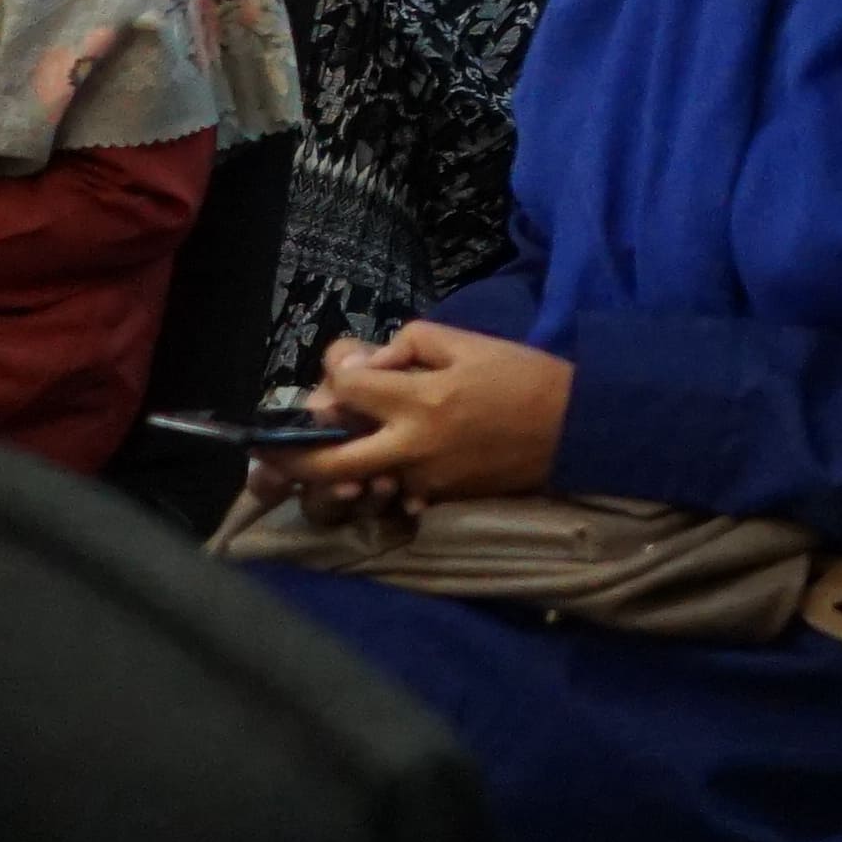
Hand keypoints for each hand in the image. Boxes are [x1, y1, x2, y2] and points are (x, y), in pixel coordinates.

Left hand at [296, 320, 574, 505]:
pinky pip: (392, 495)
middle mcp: (411, 446)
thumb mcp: (467, 342)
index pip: (346, 387)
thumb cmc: (522, 376)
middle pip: (330, 464)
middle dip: (289, 460)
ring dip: (338, 474)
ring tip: (332, 457)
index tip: (344, 368)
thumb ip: (407, 345)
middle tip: (265, 455)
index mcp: (418, 399)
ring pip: (357, 487)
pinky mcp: (437, 499)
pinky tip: (387, 470)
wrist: (575, 428)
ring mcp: (422, 480)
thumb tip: (366, 364)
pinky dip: (382, 483)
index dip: (336, 373)